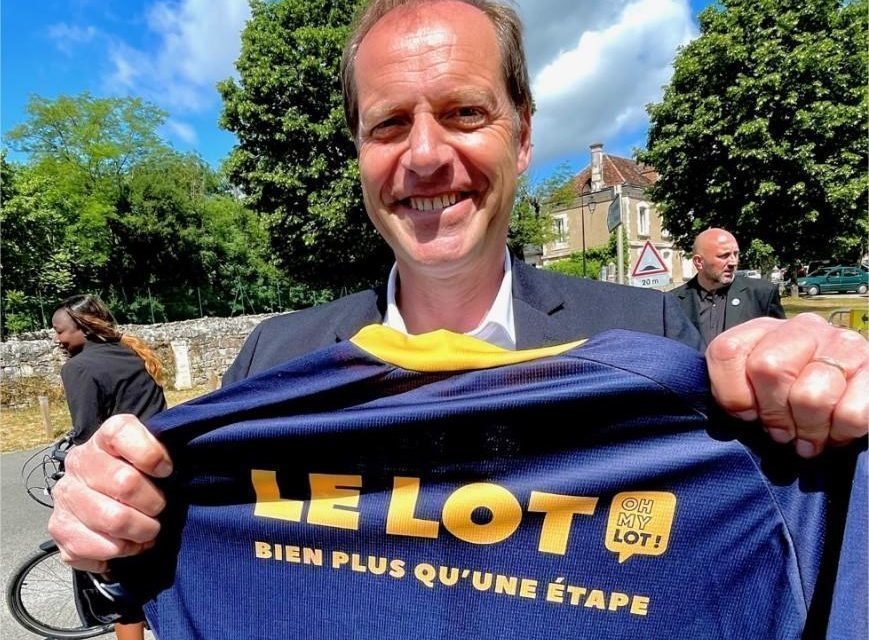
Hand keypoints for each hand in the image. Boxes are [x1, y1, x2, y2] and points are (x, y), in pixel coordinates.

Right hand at [47, 415, 172, 572]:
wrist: (102, 494)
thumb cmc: (136, 473)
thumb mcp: (151, 453)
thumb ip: (160, 451)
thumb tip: (167, 467)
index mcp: (103, 439)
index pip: (121, 432)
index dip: (151, 454)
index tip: (166, 470)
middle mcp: (78, 464)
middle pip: (125, 482)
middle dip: (153, 502)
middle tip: (159, 509)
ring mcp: (66, 498)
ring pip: (114, 521)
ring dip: (141, 531)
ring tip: (147, 530)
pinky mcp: (60, 530)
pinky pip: (99, 549)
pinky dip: (122, 552)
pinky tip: (128, 544)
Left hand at [706, 313, 867, 457]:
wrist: (852, 389)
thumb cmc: (794, 395)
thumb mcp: (757, 389)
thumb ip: (738, 392)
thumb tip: (742, 413)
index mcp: (764, 330)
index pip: (728, 350)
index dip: (732, 393)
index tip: (747, 414)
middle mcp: (803, 328)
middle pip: (769, 368)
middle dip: (773, 413)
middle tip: (782, 432)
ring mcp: (843, 345)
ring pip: (810, 396)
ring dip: (807, 429)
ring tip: (808, 436)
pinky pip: (851, 414)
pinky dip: (840, 432)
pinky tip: (835, 431)